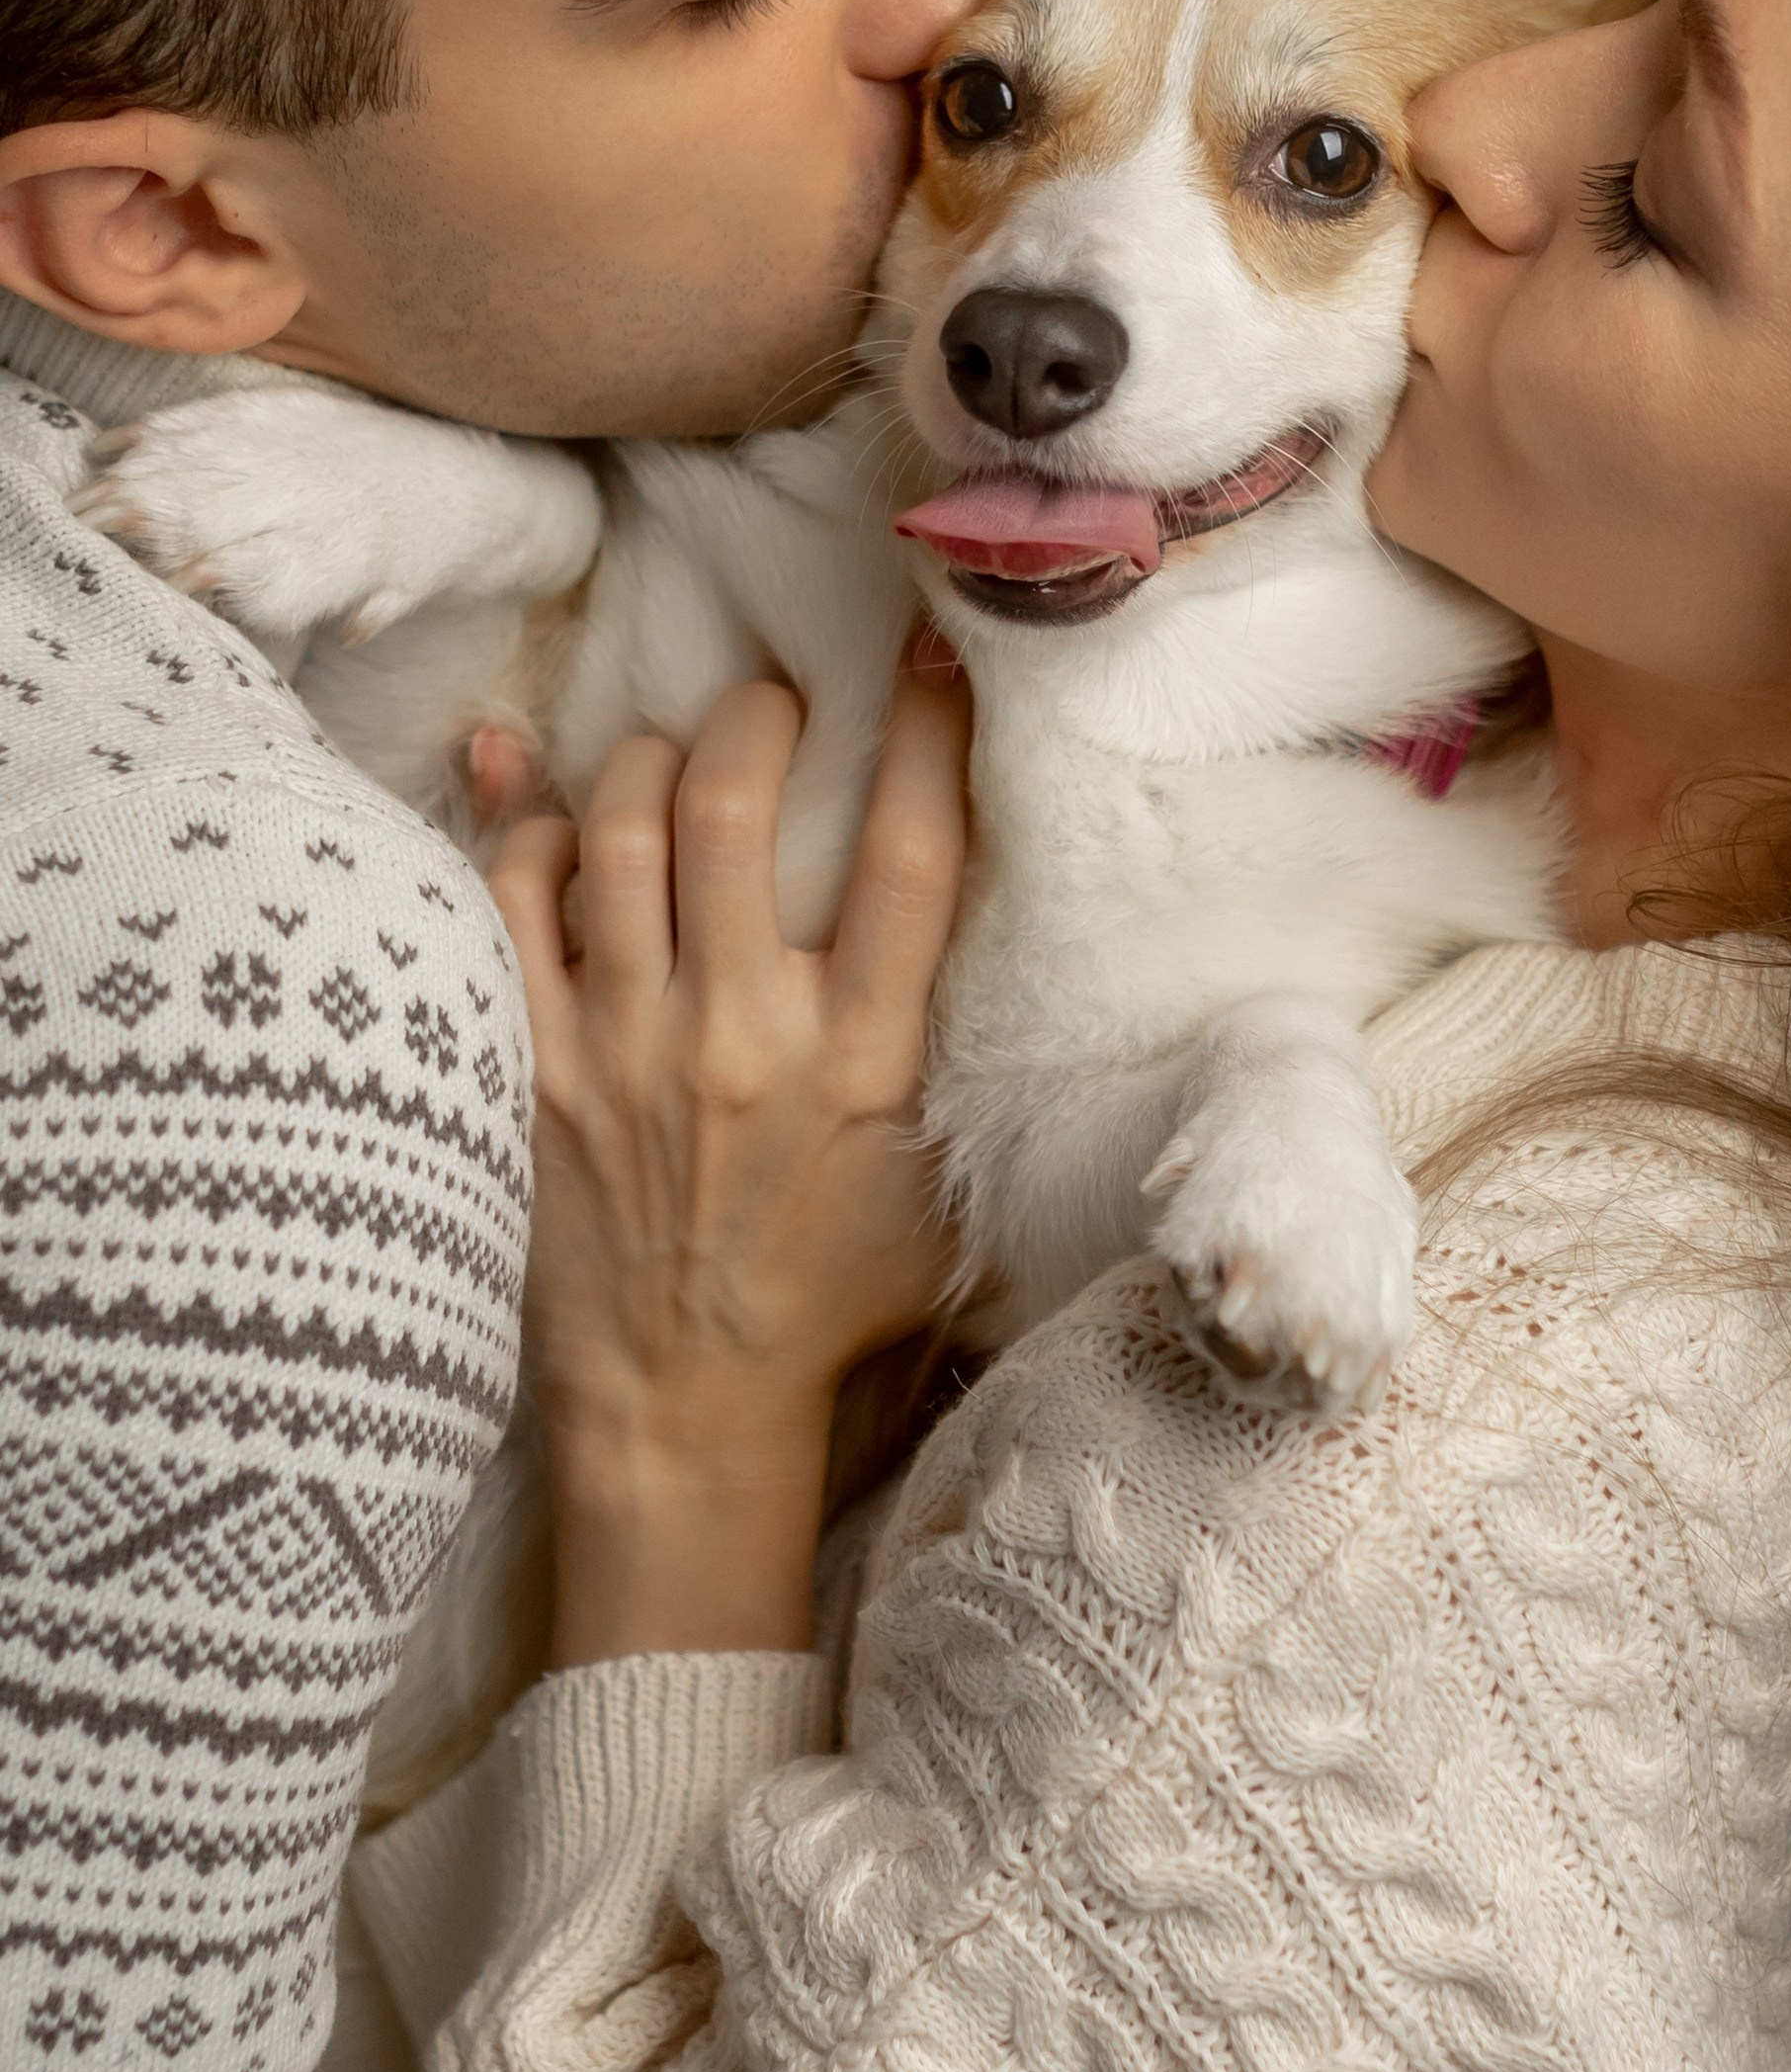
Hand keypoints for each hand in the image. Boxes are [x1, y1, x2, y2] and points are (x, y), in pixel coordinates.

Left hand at [489, 664, 968, 1663]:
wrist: (682, 1412)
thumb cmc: (826, 1303)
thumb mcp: (939, 1188)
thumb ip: (958, 1057)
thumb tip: (1001, 927)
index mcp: (861, 1067)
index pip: (908, 859)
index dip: (925, 737)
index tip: (931, 659)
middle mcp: (740, 1039)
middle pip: (736, 801)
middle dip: (759, 713)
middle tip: (773, 702)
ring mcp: (621, 1047)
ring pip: (618, 826)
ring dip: (649, 758)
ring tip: (674, 758)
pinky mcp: (529, 1069)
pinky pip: (508, 898)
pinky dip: (528, 828)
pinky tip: (554, 812)